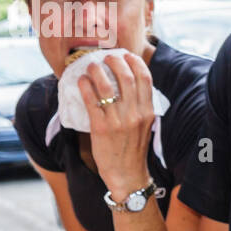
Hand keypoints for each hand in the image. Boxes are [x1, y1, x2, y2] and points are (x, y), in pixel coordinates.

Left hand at [79, 52, 154, 197]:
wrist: (127, 174)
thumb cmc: (134, 149)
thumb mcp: (145, 126)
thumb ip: (140, 107)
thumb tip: (130, 85)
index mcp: (148, 112)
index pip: (145, 79)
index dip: (135, 63)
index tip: (126, 56)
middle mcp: (135, 115)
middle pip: (127, 77)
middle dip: (115, 61)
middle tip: (106, 57)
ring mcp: (118, 121)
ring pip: (107, 86)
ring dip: (97, 71)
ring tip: (92, 66)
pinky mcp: (101, 128)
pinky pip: (92, 101)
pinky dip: (85, 86)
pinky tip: (82, 81)